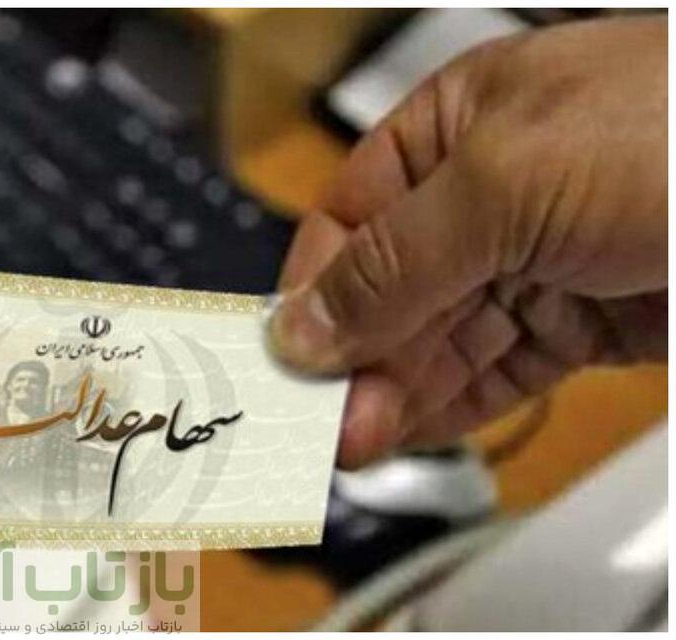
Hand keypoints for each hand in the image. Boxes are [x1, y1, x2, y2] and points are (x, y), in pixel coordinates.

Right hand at [268, 17, 666, 467]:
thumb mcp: (506, 181)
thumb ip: (394, 261)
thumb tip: (307, 323)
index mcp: (458, 124)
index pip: (351, 219)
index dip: (314, 291)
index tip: (284, 359)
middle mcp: (493, 192)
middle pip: (391, 289)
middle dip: (354, 356)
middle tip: (320, 420)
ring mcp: (542, 259)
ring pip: (438, 339)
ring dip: (394, 392)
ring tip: (356, 438)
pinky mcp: (588, 321)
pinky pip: (496, 371)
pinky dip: (452, 406)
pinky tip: (412, 429)